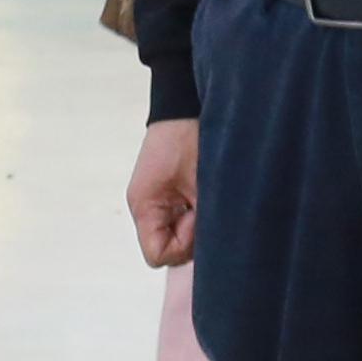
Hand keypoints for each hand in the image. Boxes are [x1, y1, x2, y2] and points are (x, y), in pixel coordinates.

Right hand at [128, 118, 197, 267]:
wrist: (188, 106)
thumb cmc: (192, 137)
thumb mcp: (201, 183)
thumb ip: (203, 219)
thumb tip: (216, 245)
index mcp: (145, 206)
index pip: (158, 255)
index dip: (183, 245)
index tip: (196, 217)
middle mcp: (147, 209)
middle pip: (170, 249)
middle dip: (193, 236)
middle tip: (205, 208)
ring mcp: (157, 203)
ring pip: (180, 236)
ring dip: (198, 224)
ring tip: (207, 197)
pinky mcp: (171, 195)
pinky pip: (183, 220)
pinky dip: (197, 214)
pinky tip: (205, 195)